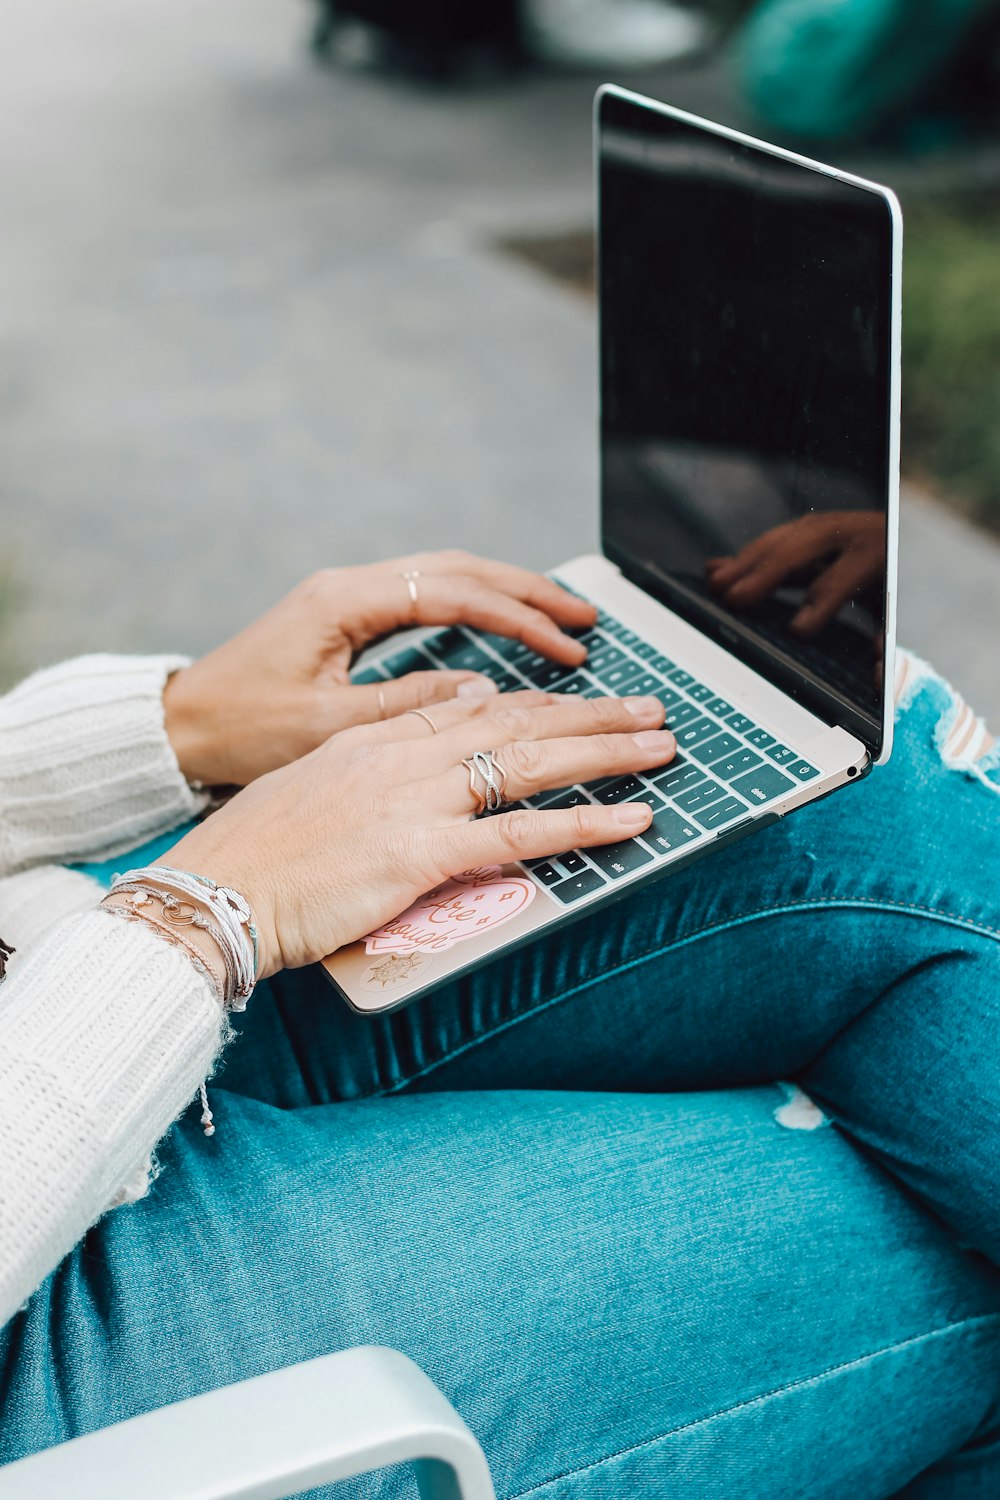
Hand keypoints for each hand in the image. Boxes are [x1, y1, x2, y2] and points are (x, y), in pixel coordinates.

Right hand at [162, 692, 673, 975]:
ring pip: (531, 762)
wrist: (212, 893)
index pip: (478, 708)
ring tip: (663, 748)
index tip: (586, 702)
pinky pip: (519, 833)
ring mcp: (413, 800)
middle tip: (652, 710)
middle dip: (593, 714)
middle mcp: (402, 756)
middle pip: (518, 722)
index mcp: (375, 738)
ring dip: (607, 753)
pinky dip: (583, 824)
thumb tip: (438, 732)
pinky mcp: (419, 853)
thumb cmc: (256, 854)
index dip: (542, 703)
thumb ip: (379, 756)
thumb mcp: (315, 784)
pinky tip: (631, 819)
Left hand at [163, 551, 596, 786]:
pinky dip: (471, 606)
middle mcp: (349, 585)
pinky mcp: (344, 617)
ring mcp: (347, 596)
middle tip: (585, 617)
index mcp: (345, 601)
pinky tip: (500, 624)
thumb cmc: (240, 729)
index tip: (568, 645)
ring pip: (443, 576)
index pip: (454, 593)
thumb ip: (406, 705)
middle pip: (458, 569)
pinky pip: (423, 596)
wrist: (180, 725)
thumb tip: (479, 689)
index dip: (518, 618)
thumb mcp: (328, 726)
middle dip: (527, 591)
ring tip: (559, 616)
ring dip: (504, 594)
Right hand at [706, 512, 884, 635]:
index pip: (843, 579)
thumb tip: (880, 679)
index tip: (796, 631)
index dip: (820, 604)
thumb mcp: (895, 611)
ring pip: (780, 542)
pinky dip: (742, 556)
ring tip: (716, 587)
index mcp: (877, 553)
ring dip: (744, 564)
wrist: (900, 537)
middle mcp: (849, 531)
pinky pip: (771, 541)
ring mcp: (824, 525)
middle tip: (734, 600)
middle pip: (801, 551)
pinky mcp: (804, 528)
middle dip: (766, 576)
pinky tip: (716, 567)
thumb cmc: (892, 583)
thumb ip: (888, 642)